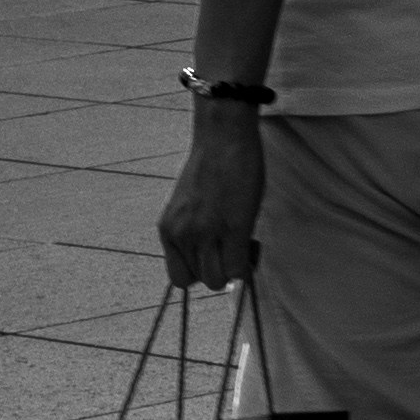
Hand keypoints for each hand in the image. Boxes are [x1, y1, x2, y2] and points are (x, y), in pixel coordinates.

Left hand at [158, 98, 268, 294]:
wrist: (222, 138)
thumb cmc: (211, 166)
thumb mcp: (189, 206)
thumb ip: (193, 231)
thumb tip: (213, 256)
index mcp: (168, 230)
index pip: (179, 278)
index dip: (199, 271)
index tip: (214, 256)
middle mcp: (181, 235)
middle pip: (201, 282)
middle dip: (220, 270)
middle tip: (234, 248)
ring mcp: (204, 233)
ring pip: (218, 281)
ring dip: (234, 268)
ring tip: (243, 244)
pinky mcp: (231, 229)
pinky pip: (238, 269)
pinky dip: (247, 264)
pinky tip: (251, 243)